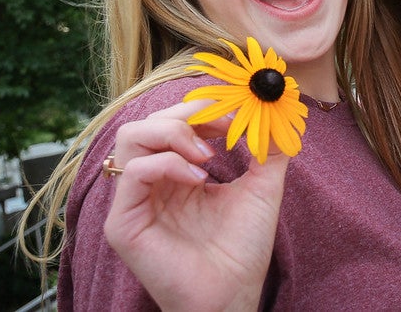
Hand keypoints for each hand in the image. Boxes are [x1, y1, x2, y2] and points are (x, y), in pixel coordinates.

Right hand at [103, 100, 288, 311]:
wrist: (234, 294)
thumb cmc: (243, 247)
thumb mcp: (263, 186)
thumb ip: (269, 148)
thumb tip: (276, 110)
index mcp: (176, 172)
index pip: (174, 120)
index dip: (204, 107)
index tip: (236, 111)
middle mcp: (151, 182)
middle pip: (149, 121)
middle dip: (189, 113)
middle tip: (223, 125)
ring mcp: (134, 201)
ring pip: (130, 137)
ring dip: (172, 132)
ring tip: (206, 153)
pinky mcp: (124, 223)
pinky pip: (134, 173)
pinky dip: (168, 164)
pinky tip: (199, 179)